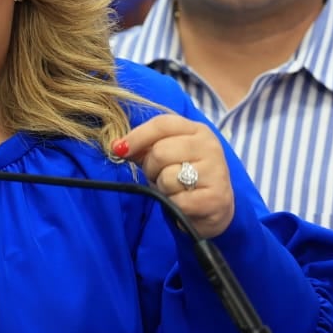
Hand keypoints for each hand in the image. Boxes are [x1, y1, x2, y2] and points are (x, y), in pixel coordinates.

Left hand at [114, 113, 234, 238]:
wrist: (214, 208)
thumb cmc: (185, 178)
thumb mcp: (168, 156)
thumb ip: (144, 148)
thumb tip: (117, 147)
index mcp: (198, 130)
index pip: (162, 124)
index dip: (137, 136)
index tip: (120, 149)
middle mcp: (210, 147)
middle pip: (161, 151)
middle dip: (151, 169)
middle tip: (159, 177)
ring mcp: (215, 172)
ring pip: (167, 177)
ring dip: (162, 188)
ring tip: (174, 190)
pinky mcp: (215, 198)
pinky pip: (177, 200)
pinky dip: (173, 204)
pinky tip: (183, 204)